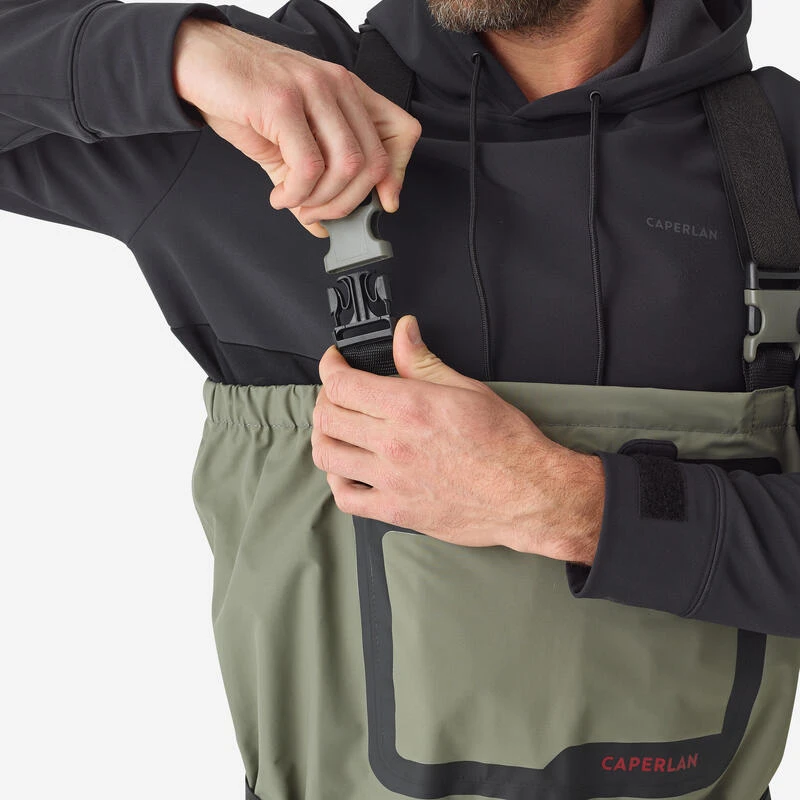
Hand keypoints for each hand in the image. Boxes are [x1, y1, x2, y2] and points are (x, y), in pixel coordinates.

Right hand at [173, 17, 421, 236]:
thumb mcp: (287, 139)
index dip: (398, 175)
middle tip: (318, 213)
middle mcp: (336, 85)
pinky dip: (295, 194)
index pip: (401, 132)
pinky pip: (308, 167)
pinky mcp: (283, 102)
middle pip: (374, 162)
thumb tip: (321, 224)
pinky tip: (278, 194)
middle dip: (348, 203)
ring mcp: (312, 90)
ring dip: (320, 201)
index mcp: (346, 91)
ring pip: (346, 167)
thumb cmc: (240, 94)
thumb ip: (310, 180)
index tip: (382, 203)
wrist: (194, 61)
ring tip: (295, 203)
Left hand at [311, 316, 604, 563]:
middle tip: (338, 393)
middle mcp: (392, 443)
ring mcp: (390, 480)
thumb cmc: (505, 443)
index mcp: (409, 407)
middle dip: (325, 398)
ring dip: (325, 437)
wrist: (527, 493)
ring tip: (337, 429)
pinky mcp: (395, 510)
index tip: (335, 362)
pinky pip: (346, 498)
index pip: (341, 384)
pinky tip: (347, 470)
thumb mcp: (466, 389)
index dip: (330, 367)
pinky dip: (337, 481)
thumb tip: (403, 332)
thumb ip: (423, 362)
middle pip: (327, 417)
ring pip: (328, 456)